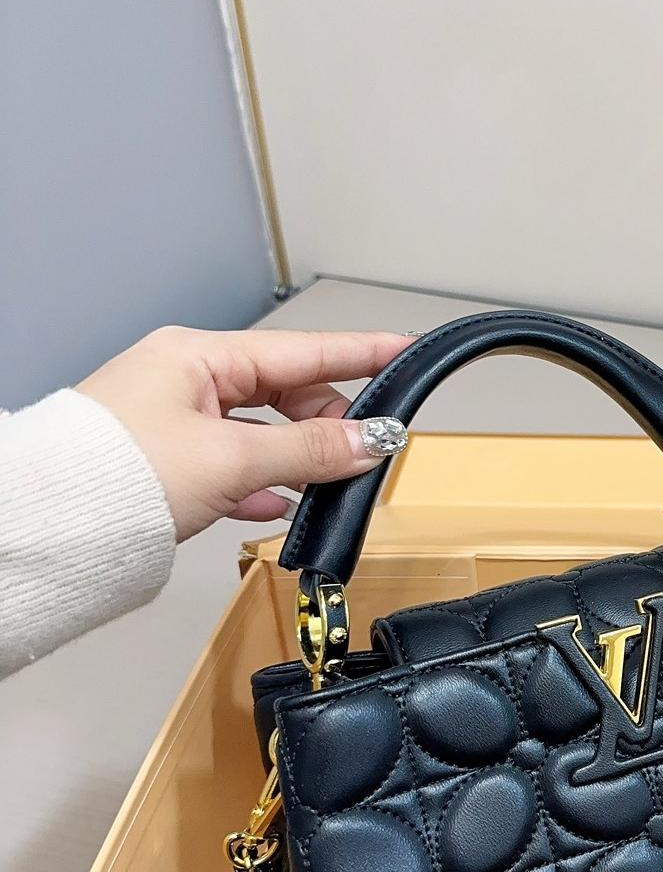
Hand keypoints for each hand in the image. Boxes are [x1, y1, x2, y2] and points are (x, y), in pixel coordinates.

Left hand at [77, 325, 412, 540]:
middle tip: (364, 453)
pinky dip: (263, 482)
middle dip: (328, 422)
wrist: (50, 523)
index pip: (302, 349)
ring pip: (260, 429)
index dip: (360, 352)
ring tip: (325, 486)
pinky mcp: (167, 460)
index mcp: (198, 356)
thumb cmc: (117, 475)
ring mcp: (174, 419)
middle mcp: (186, 379)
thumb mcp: (231, 460)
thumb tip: (370, 442)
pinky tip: (278, 506)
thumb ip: (309, 451)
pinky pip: (234, 462)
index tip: (403, 348)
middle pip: (285, 390)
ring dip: (297, 457)